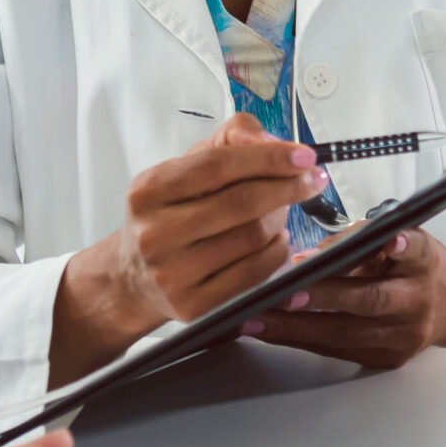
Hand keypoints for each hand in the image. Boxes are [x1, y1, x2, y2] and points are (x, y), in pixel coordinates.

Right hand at [52, 113, 325, 380]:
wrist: (133, 278)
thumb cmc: (168, 214)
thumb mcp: (185, 168)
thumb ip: (227, 142)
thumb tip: (268, 140)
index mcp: (149, 190)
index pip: (218, 166)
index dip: (267, 158)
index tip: (304, 156)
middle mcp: (155, 233)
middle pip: (240, 203)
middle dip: (287, 187)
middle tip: (313, 180)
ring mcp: (172, 274)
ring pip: (252, 238)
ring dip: (281, 219)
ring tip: (283, 209)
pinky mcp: (192, 305)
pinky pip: (254, 274)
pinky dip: (276, 252)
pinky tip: (276, 240)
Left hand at [243, 227, 445, 366]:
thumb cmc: (415, 265)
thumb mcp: (399, 237)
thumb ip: (357, 242)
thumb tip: (304, 258)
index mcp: (424, 262)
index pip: (416, 251)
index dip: (403, 246)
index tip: (392, 240)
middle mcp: (418, 300)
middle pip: (370, 300)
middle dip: (323, 297)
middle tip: (284, 294)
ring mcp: (404, 336)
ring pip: (346, 335)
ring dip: (296, 328)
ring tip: (257, 320)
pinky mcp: (389, 359)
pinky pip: (339, 351)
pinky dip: (302, 340)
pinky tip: (272, 331)